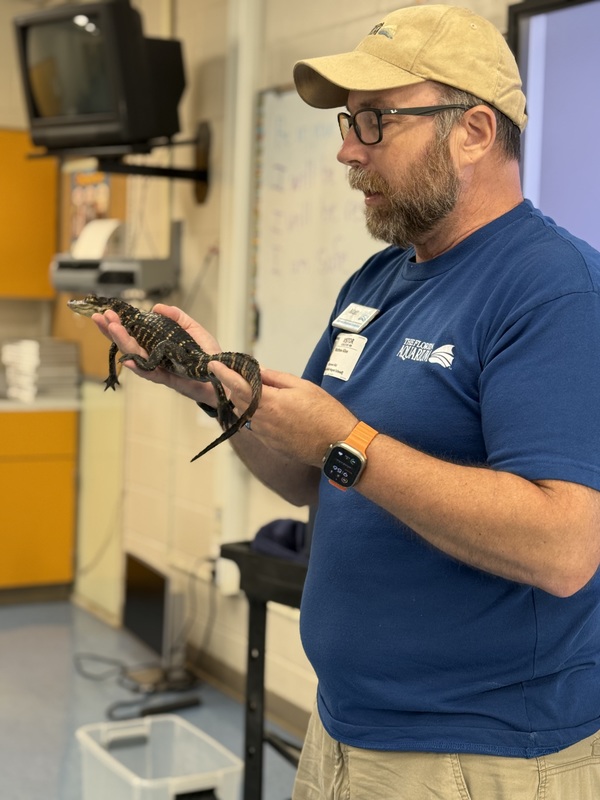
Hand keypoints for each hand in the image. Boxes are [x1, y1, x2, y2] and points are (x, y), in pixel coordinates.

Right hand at [92, 304, 221, 402]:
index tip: (106, 312)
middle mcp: (153, 356)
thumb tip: (156, 307)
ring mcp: (159, 368)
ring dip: (123, 343)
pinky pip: (151, 374)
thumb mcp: (193, 329)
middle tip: (101, 317)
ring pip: (136, 356)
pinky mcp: (168, 379)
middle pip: (128, 343)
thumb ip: (176, 317)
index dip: (118, 323)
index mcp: (156, 344)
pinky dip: (139, 368)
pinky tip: (128, 359)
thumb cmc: (206, 355)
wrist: (221, 374)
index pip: (133, 332)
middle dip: (113, 330)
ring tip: (112, 329)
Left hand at [208, 363, 356, 466]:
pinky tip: (268, 410)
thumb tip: (258, 371)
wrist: (338, 445)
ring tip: (253, 391)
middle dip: (234, 386)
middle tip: (237, 374)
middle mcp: (262, 421)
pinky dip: (255, 415)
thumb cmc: (325, 413)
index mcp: (269, 403)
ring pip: (244, 415)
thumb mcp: (303, 386)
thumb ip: (276, 378)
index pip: (237, 385)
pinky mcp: (271, 445)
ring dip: (244, 402)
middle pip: (237, 400)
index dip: (224, 373)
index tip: (214, 364)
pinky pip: (255, 427)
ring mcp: (265, 435)